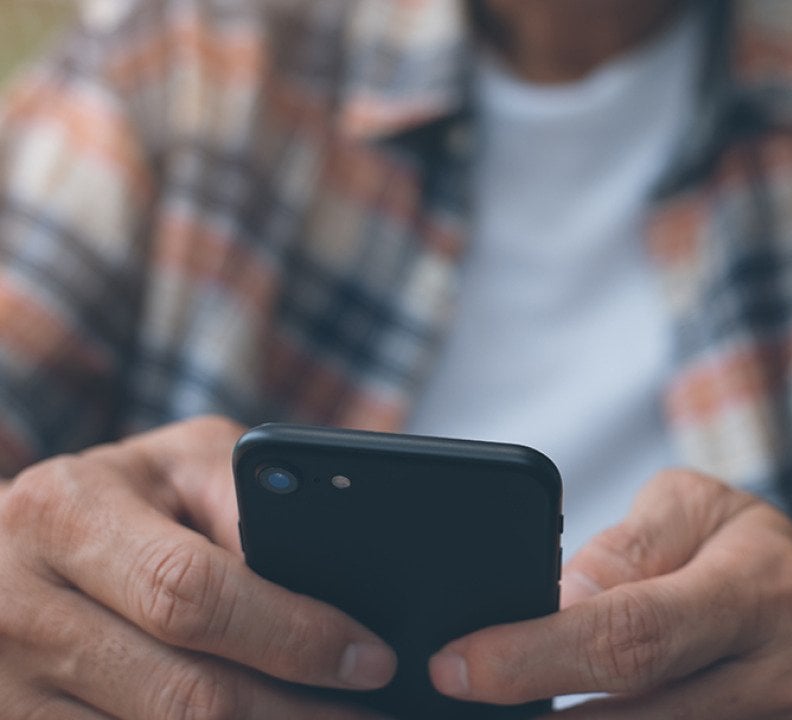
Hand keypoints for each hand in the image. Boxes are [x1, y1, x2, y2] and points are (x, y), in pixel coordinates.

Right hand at [0, 416, 396, 718]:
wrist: (6, 545)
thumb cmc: (121, 495)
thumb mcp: (181, 466)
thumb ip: (248, 503)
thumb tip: (330, 582)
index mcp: (68, 511)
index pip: (193, 594)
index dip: (293, 635)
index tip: (369, 659)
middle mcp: (22, 602)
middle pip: (186, 694)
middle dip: (296, 713)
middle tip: (368, 713)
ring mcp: (8, 682)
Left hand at [428, 470, 791, 718]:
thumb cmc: (751, 553)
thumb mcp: (697, 509)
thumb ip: (625, 551)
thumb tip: (551, 603)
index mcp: (760, 592)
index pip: (634, 635)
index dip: (534, 658)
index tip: (456, 666)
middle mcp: (778, 679)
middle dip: (532, 719)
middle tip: (458, 703)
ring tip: (503, 710)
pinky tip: (566, 716)